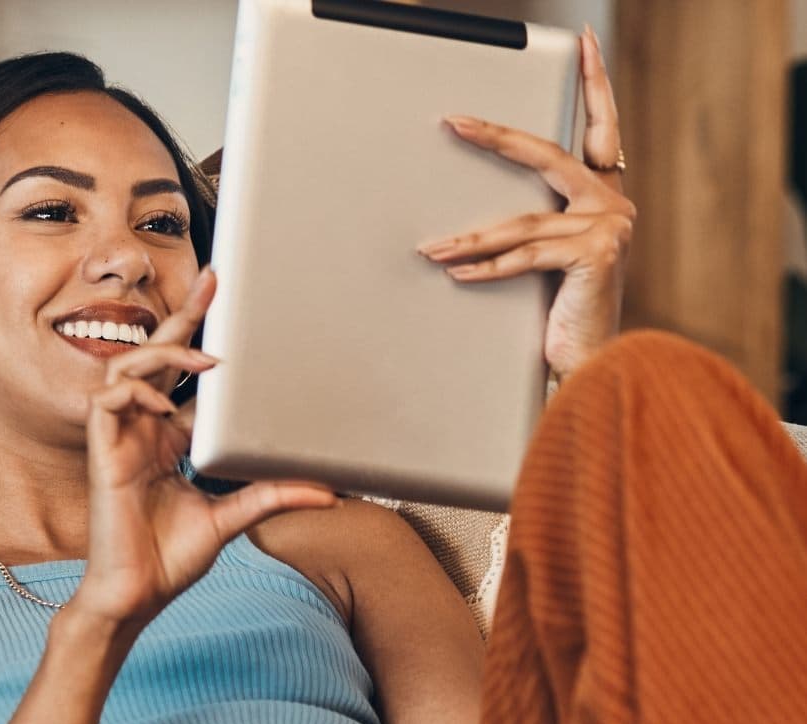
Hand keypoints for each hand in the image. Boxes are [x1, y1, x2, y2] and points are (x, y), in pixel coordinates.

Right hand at [74, 266, 337, 630]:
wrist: (138, 594)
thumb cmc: (171, 558)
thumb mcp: (232, 517)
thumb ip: (271, 495)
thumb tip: (326, 491)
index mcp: (168, 440)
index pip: (184, 378)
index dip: (202, 341)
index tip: (229, 308)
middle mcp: (143, 431)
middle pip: (156, 356)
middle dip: (182, 317)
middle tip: (212, 282)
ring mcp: (120, 438)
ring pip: (127, 367)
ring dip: (163, 355)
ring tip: (203, 362)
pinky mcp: (101, 452)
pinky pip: (107, 399)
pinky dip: (134, 391)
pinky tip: (162, 404)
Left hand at [417, 25, 635, 380]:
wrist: (591, 360)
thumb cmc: (565, 310)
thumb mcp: (551, 258)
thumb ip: (534, 225)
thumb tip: (470, 217)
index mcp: (604, 194)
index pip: (601, 127)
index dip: (596, 83)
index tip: (587, 43)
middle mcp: (612, 204)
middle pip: (547, 156)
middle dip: (497, 139)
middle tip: (456, 123)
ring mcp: (609, 228)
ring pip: (522, 220)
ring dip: (470, 237)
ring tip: (432, 247)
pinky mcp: (596, 255)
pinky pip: (525, 256)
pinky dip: (485, 266)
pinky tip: (455, 272)